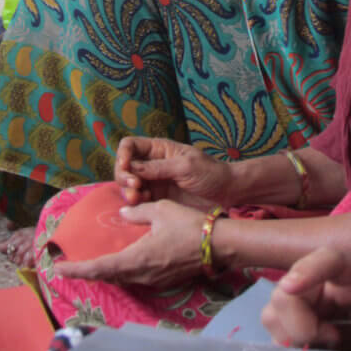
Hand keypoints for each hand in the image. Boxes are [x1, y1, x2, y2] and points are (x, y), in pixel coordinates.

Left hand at [55, 199, 204, 287]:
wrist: (218, 245)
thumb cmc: (188, 225)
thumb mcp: (160, 210)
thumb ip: (137, 213)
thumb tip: (122, 213)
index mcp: (136, 258)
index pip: (99, 268)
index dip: (76, 269)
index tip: (57, 268)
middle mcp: (141, 274)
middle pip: (108, 276)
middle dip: (87, 271)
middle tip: (69, 265)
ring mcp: (153, 280)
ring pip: (122, 277)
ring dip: (105, 270)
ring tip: (90, 262)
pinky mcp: (164, 279)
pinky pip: (136, 276)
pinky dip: (122, 269)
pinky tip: (121, 259)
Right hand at [115, 136, 233, 207]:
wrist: (226, 193)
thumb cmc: (210, 173)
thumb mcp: (185, 166)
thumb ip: (158, 167)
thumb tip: (131, 167)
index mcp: (159, 149)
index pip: (130, 146)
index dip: (123, 154)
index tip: (126, 167)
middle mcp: (152, 164)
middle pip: (125, 166)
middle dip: (124, 176)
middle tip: (135, 187)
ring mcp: (154, 183)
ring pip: (129, 185)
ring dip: (128, 191)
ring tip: (137, 198)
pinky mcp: (157, 200)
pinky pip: (139, 201)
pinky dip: (136, 203)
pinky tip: (143, 204)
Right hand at [261, 248, 350, 350]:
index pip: (327, 260)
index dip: (307, 269)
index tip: (290, 286)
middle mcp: (322, 281)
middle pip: (288, 289)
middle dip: (300, 323)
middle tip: (331, 340)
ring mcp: (306, 300)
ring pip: (274, 309)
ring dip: (292, 333)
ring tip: (326, 344)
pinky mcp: (296, 319)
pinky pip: (275, 328)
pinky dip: (288, 343)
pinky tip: (315, 350)